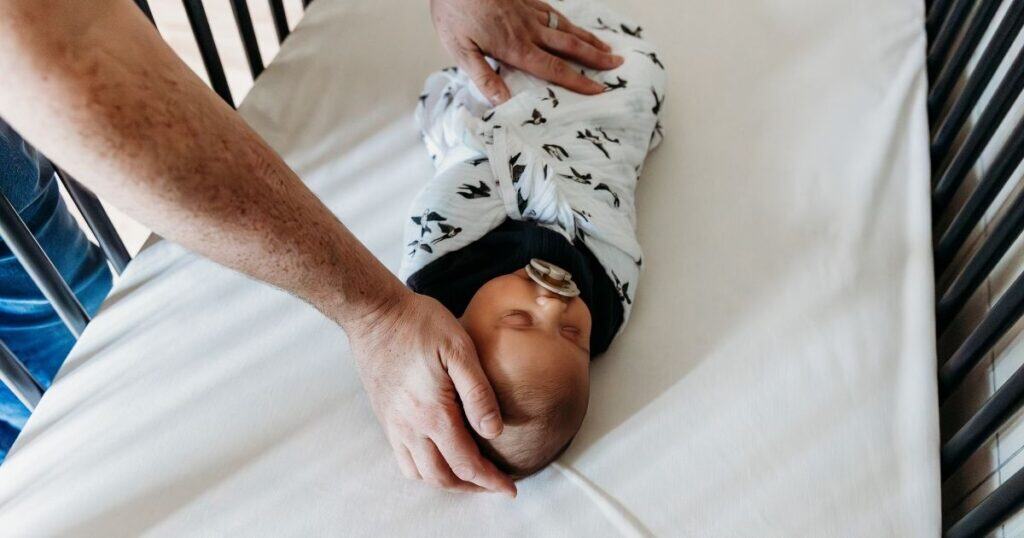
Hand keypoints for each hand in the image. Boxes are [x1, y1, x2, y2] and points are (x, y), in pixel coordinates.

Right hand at [344, 289, 515, 495]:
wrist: (374, 313)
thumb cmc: (419, 324)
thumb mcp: (460, 349)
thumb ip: (479, 393)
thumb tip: (494, 431)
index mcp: (432, 413)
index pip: (466, 464)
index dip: (491, 481)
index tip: (510, 488)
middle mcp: (409, 426)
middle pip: (443, 477)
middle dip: (472, 487)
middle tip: (494, 484)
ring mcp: (393, 424)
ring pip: (420, 473)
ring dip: (448, 481)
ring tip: (470, 475)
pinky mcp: (385, 417)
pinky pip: (402, 459)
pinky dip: (424, 469)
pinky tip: (439, 455)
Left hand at [429, 0, 623, 103]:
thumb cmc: (454, 11)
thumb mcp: (460, 49)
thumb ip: (483, 76)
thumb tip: (502, 103)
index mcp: (515, 48)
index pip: (553, 69)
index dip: (578, 81)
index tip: (598, 89)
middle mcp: (529, 30)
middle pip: (570, 47)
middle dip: (595, 58)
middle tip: (617, 65)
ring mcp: (530, 12)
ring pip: (567, 28)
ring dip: (589, 40)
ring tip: (609, 48)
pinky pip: (555, 13)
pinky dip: (570, 23)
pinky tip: (575, 27)